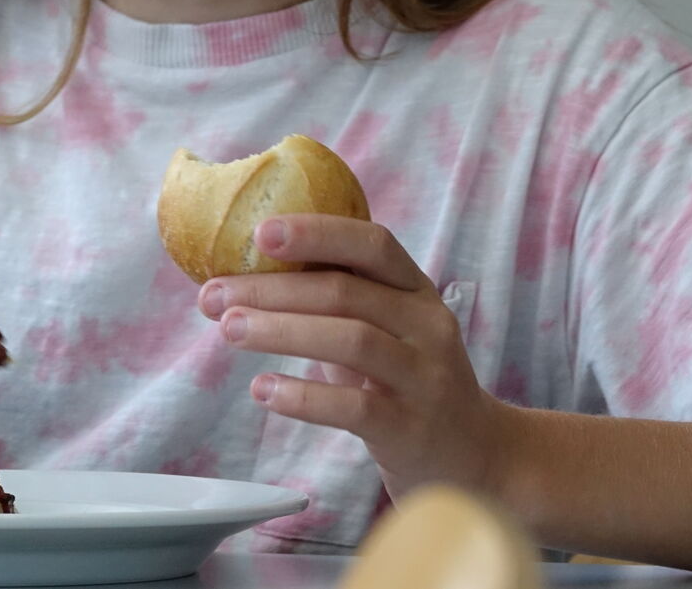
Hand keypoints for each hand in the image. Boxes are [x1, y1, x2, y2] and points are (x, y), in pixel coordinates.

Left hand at [197, 215, 514, 502]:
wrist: (476, 459)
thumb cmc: (406, 384)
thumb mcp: (384, 331)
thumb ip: (337, 302)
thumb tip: (247, 273)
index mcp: (417, 291)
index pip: (372, 244)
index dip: (317, 233)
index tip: (260, 232)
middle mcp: (427, 325)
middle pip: (345, 292)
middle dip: (272, 289)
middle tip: (214, 295)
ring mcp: (424, 376)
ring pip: (350, 339)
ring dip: (281, 331)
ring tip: (229, 330)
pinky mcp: (411, 427)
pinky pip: (353, 405)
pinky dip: (302, 395)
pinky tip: (263, 389)